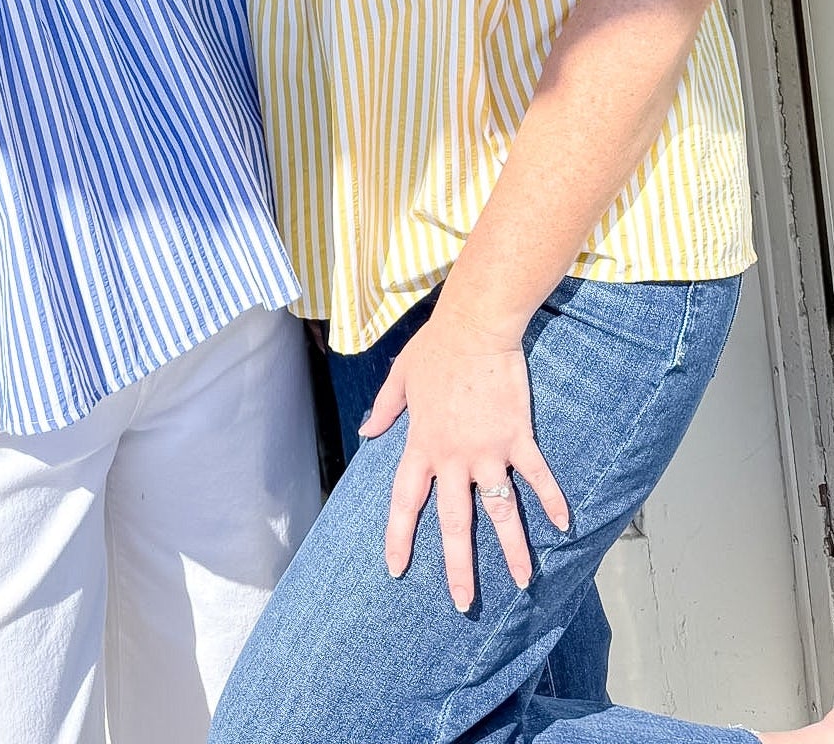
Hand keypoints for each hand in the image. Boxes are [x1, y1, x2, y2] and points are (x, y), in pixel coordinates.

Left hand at [362, 306, 569, 610]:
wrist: (475, 326)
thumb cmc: (436, 346)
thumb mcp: (400, 376)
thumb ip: (385, 408)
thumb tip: (367, 431)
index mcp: (422, 444)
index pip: (406, 501)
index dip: (400, 536)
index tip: (396, 569)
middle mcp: (454, 457)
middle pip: (455, 523)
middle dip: (459, 567)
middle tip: (463, 604)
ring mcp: (488, 450)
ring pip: (501, 511)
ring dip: (512, 549)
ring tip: (523, 582)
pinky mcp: (518, 437)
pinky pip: (537, 476)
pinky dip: (551, 500)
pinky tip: (564, 526)